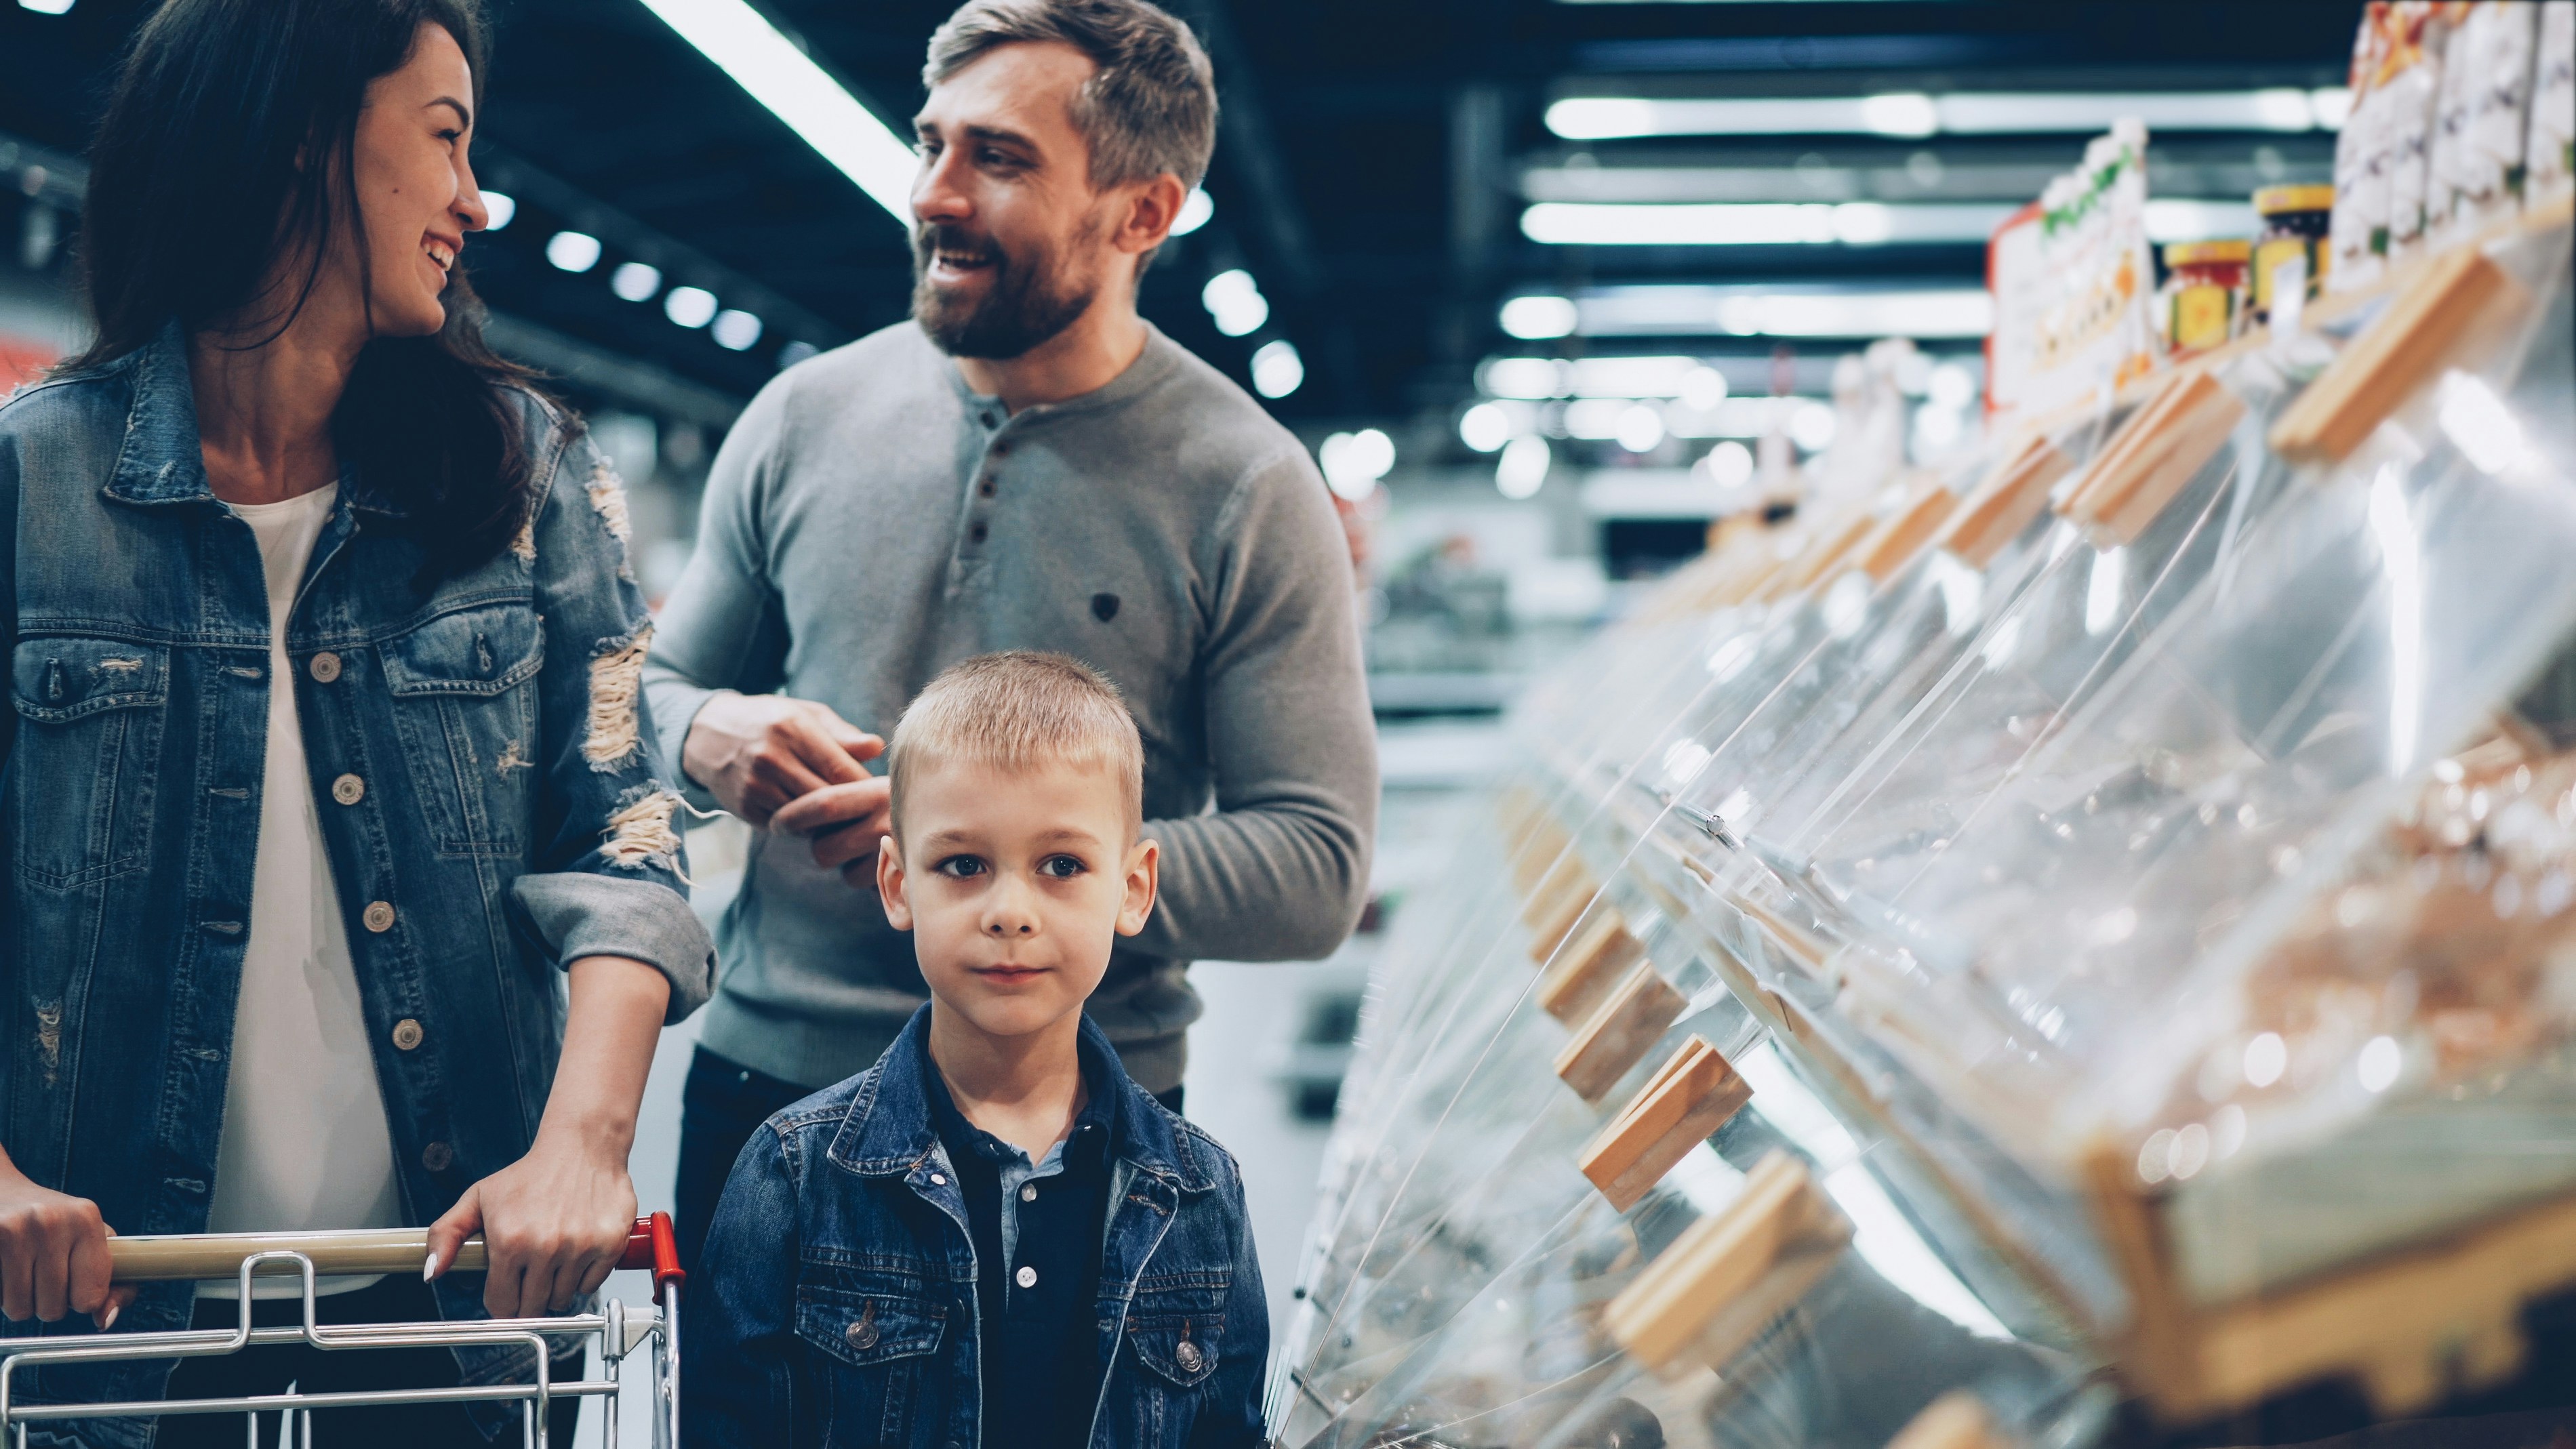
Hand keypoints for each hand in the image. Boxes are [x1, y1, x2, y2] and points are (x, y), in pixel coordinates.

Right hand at [0, 1149, 135, 1328]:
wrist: (2, 1191)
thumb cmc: (55, 1222)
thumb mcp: (92, 1240)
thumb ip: (114, 1283)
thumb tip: (106, 1320)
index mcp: (86, 1219)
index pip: (90, 1297)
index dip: (82, 1300)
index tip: (76, 1284)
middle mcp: (51, 1222)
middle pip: (53, 1309)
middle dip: (48, 1302)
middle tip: (44, 1275)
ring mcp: (14, 1230)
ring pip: (20, 1309)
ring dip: (21, 1301)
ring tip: (23, 1271)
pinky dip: (0, 1294)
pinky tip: (5, 1268)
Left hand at [425, 1133, 636, 1317]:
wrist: (582, 1146)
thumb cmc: (531, 1173)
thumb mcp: (478, 1197)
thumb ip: (446, 1234)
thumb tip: (431, 1272)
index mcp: (510, 1240)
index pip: (501, 1304)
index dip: (501, 1304)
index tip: (506, 1296)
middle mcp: (546, 1247)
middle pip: (533, 1308)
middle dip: (528, 1300)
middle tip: (530, 1279)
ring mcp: (580, 1248)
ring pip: (563, 1299)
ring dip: (556, 1289)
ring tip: (554, 1261)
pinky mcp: (609, 1245)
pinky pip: (592, 1284)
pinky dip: (584, 1277)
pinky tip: (577, 1253)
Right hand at [681, 691, 881, 828]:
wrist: (707, 735)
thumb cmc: (770, 721)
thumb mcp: (805, 714)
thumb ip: (842, 733)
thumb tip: (877, 748)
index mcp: (792, 729)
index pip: (841, 769)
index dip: (865, 787)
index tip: (880, 793)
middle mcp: (771, 758)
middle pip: (827, 798)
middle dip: (851, 808)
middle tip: (868, 812)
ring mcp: (754, 785)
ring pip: (807, 819)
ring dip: (828, 822)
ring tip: (844, 817)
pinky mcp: (744, 808)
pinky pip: (786, 827)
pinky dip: (803, 827)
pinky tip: (813, 819)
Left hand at [769, 775, 893, 885]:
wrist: (955, 824)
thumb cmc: (900, 795)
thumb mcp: (874, 776)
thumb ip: (848, 765)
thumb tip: (830, 763)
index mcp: (876, 790)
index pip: (824, 804)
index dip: (793, 816)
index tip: (776, 823)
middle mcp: (887, 822)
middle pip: (823, 848)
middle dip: (815, 846)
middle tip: (819, 835)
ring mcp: (894, 854)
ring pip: (841, 870)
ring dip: (840, 860)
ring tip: (856, 842)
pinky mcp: (900, 877)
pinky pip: (860, 882)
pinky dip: (861, 873)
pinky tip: (873, 857)